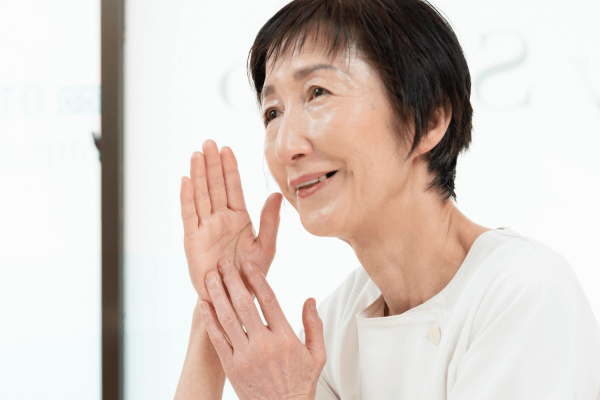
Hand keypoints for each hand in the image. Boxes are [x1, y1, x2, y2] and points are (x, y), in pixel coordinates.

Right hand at [180, 140, 282, 303]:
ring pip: (201, 195)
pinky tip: (185, 180)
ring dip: (198, 175)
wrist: (234, 299)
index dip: (230, 169)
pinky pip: (189, 215)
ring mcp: (205, 228)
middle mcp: (220, 219)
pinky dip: (187, 198)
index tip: (227, 149)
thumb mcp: (266, 246)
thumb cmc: (250, 276)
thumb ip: (270, 221)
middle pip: (215, 186)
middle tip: (209, 142)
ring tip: (197, 153)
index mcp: (238, 218)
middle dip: (212, 164)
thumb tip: (276, 194)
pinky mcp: (192, 240)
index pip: (233, 188)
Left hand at [199, 258, 326, 399]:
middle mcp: (263, 345)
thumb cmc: (300, 383)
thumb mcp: (316, 355)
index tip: (247, 265)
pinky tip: (204, 304)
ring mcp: (244, 356)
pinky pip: (217, 339)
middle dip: (231, 280)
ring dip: (217, 294)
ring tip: (210, 277)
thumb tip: (310, 300)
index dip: (256, 279)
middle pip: (244, 304)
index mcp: (284, 338)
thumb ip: (314, 326)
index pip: (268, 300)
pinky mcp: (231, 367)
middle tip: (223, 263)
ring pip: (227, 318)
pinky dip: (209, 320)